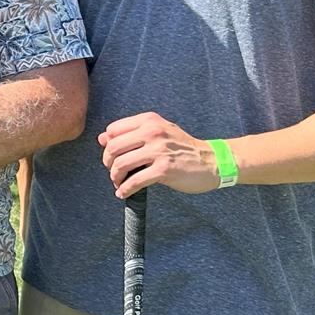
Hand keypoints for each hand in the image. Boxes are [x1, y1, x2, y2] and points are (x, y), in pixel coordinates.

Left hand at [98, 112, 219, 196]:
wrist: (213, 161)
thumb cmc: (183, 148)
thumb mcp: (158, 132)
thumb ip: (131, 133)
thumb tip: (102, 138)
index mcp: (149, 121)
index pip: (113, 130)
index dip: (108, 145)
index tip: (113, 157)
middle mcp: (152, 132)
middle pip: (113, 148)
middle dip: (108, 163)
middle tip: (113, 173)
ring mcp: (159, 151)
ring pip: (121, 164)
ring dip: (115, 177)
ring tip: (119, 183)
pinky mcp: (164, 169)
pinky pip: (135, 181)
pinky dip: (125, 190)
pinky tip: (124, 193)